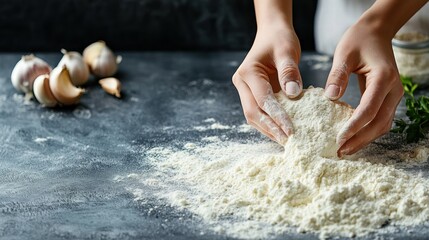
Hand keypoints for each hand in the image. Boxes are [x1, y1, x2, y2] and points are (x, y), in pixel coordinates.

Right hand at [232, 26, 301, 143]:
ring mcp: (245, 91)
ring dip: (269, 130)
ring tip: (286, 142)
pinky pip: (259, 113)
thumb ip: (289, 71)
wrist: (271, 33)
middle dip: (270, 128)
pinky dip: (270, 124)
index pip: (262, 99)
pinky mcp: (253, 95)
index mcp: (248, 73)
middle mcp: (242, 84)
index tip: (291, 130)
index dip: (277, 116)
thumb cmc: (279, 39)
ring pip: (254, 116)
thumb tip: (294, 92)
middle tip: (288, 142)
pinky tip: (282, 132)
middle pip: (253, 112)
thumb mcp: (287, 50)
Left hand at [324, 23, 403, 156]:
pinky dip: (367, 131)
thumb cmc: (358, 40)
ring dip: (364, 139)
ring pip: (382, 124)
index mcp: (383, 77)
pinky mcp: (388, 98)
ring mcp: (393, 95)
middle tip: (340, 151)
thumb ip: (337, 75)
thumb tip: (330, 98)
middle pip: (379, 122)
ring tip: (345, 149)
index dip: (355, 126)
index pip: (369, 109)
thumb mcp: (344, 53)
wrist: (376, 32)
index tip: (339, 139)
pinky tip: (352, 137)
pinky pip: (380, 119)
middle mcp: (393, 89)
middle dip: (360, 139)